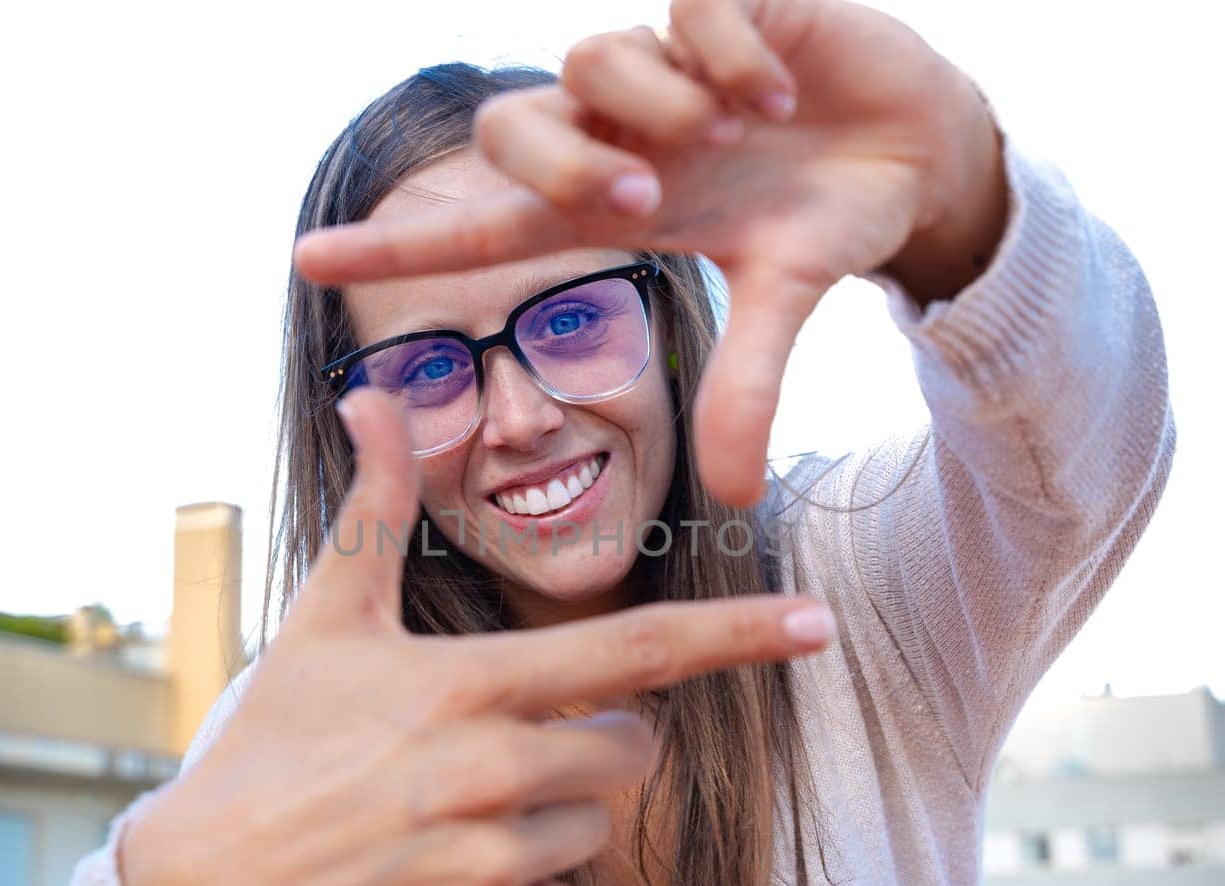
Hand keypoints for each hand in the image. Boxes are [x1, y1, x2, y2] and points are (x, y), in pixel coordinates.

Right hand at [120, 388, 837, 885]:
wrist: (208, 885)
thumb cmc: (275, 739)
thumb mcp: (325, 617)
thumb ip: (374, 508)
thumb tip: (374, 395)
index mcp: (469, 683)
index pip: (635, 651)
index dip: (737, 635)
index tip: (815, 623)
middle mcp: (491, 773)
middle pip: (631, 752)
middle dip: (595, 743)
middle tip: (502, 748)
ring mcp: (485, 866)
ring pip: (591, 834)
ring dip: (546, 824)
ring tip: (448, 818)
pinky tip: (447, 878)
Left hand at [292, 0, 1007, 507]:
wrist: (918, 150)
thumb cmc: (829, 223)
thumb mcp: (787, 302)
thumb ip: (746, 385)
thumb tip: (730, 497)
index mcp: (620, 205)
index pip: (486, 223)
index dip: (399, 245)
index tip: (307, 262)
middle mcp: (623, 133)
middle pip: (517, 129)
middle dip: (563, 164)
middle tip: (642, 196)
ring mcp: (668, 65)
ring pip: (592, 59)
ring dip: (658, 104)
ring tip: (740, 128)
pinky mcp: (727, 1)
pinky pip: (687, 7)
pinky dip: (729, 51)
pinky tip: (778, 87)